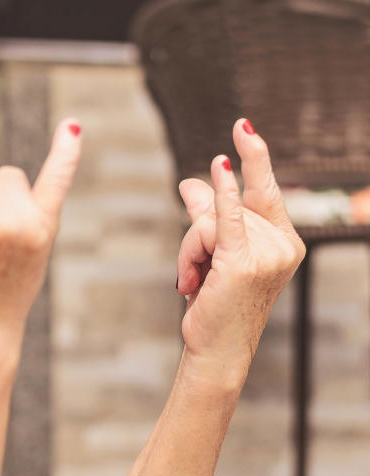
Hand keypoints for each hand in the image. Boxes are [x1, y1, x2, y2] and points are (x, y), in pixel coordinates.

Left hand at [176, 119, 304, 366]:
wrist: (215, 349)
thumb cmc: (215, 305)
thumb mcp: (212, 255)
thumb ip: (207, 216)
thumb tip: (192, 181)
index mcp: (286, 241)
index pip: (261, 193)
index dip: (253, 158)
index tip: (242, 126)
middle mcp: (283, 244)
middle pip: (228, 207)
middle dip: (197, 234)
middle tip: (193, 271)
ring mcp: (268, 253)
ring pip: (211, 220)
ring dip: (189, 251)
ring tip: (190, 283)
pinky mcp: (243, 262)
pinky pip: (227, 218)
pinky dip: (223, 192)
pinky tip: (222, 165)